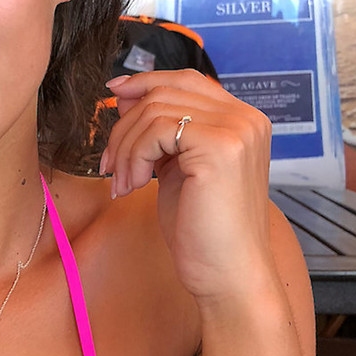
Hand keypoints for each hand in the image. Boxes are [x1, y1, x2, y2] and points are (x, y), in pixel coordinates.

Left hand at [99, 69, 274, 304]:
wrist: (229, 275)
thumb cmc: (203, 230)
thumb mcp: (179, 169)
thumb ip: (163, 134)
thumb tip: (125, 96)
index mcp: (242, 121)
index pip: (186, 80)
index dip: (146, 82)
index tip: (113, 94)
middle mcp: (245, 119)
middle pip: (165, 92)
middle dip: (125, 126)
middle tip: (110, 164)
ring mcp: (236, 130)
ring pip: (155, 110)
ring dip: (125, 146)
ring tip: (123, 182)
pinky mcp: (219, 147)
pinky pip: (156, 129)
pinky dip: (134, 156)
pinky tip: (135, 186)